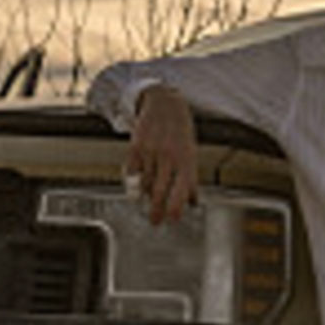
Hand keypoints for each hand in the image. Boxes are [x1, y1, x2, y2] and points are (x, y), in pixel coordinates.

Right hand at [128, 85, 197, 224]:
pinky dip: (133, 182)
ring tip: (148, 200)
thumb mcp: (191, 152)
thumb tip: (193, 203)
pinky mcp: (135, 146)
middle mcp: (169, 156)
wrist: (164, 104)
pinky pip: (131, 172)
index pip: (181, 189)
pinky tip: (136, 186)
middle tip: (155, 221)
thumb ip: (191, 178)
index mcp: (186, 159)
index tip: (173, 220)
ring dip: (146, 195)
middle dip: (156, 210)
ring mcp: (151, 151)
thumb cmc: (181, 131)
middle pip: (159, 190)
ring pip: (145, 183)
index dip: (176, 207)